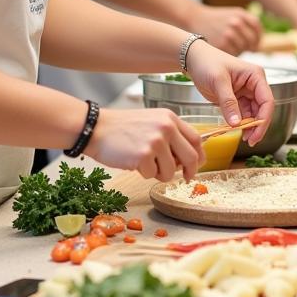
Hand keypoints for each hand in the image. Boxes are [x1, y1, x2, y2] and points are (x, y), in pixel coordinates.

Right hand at [88, 108, 202, 181]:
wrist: (97, 128)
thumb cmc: (123, 128)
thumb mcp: (152, 122)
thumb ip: (170, 135)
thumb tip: (186, 158)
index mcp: (170, 118)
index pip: (196, 139)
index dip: (199, 155)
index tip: (196, 165)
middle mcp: (166, 128)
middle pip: (191, 157)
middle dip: (189, 171)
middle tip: (185, 178)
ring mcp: (155, 141)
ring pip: (171, 171)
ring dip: (160, 173)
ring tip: (145, 163)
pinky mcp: (143, 156)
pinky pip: (152, 174)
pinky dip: (144, 173)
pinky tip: (133, 161)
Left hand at [185, 40, 274, 144]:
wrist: (193, 59)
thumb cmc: (207, 63)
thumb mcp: (218, 81)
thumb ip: (228, 102)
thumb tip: (236, 124)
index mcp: (255, 76)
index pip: (267, 101)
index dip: (264, 119)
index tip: (255, 135)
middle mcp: (254, 84)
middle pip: (262, 109)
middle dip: (258, 125)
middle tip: (250, 141)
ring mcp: (246, 91)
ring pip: (254, 113)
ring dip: (250, 126)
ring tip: (243, 138)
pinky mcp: (237, 98)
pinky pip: (243, 113)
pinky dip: (241, 123)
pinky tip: (236, 130)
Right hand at [191, 5, 261, 54]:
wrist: (195, 19)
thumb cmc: (215, 19)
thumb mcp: (232, 14)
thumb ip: (246, 23)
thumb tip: (258, 40)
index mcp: (240, 14)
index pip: (256, 27)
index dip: (258, 37)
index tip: (256, 44)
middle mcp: (236, 22)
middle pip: (251, 39)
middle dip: (250, 46)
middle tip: (246, 49)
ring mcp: (228, 33)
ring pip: (243, 47)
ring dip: (240, 50)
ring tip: (233, 48)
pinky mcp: (221, 44)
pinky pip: (234, 53)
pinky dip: (232, 54)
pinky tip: (227, 51)